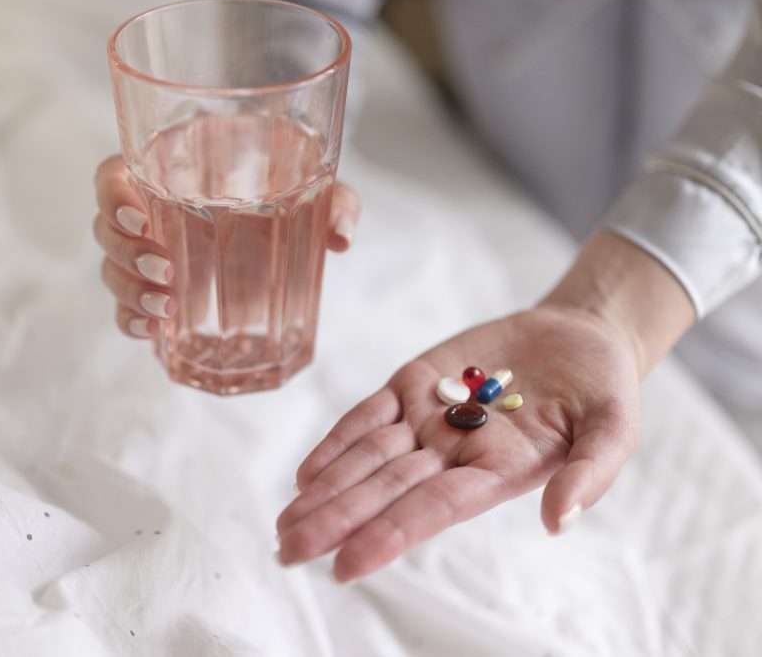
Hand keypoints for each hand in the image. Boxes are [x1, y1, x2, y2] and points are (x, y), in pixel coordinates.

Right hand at [93, 154, 360, 337]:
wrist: (288, 226)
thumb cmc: (291, 190)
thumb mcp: (318, 185)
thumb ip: (335, 200)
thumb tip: (340, 237)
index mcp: (168, 172)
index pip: (112, 175)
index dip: (113, 196)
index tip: (140, 217)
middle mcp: (149, 213)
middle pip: (105, 229)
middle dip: (126, 254)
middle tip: (165, 268)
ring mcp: (149, 257)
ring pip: (113, 272)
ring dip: (129, 291)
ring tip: (165, 307)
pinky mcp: (159, 294)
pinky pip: (126, 309)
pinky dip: (130, 321)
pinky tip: (152, 330)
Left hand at [274, 232, 695, 582]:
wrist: (577, 334)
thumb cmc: (601, 389)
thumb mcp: (614, 428)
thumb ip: (590, 474)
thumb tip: (559, 522)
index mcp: (497, 472)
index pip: (433, 510)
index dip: (388, 535)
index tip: (345, 566)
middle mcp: (453, 454)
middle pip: (385, 491)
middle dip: (336, 520)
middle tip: (287, 552)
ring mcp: (429, 418)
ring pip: (368, 458)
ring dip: (326, 488)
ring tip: (285, 523)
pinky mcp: (414, 382)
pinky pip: (368, 415)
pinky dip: (337, 441)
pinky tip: (305, 472)